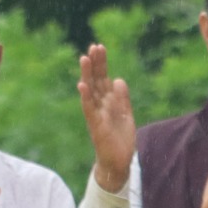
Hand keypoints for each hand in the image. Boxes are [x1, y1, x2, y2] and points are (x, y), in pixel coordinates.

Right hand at [78, 44, 136, 193]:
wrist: (119, 162)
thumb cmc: (120, 138)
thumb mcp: (125, 114)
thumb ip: (123, 98)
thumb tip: (119, 79)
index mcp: (108, 101)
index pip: (103, 77)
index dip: (101, 63)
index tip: (100, 47)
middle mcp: (100, 105)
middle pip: (96, 80)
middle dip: (95, 64)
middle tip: (94, 46)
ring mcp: (96, 114)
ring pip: (90, 91)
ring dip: (87, 75)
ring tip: (84, 58)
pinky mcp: (95, 125)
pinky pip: (89, 109)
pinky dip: (86, 97)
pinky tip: (82, 85)